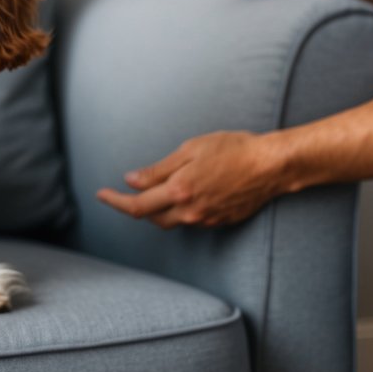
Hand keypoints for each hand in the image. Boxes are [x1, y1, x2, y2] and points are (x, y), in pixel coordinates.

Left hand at [96, 131, 286, 228]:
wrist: (271, 166)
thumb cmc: (232, 149)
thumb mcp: (190, 150)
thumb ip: (158, 170)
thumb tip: (130, 180)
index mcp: (179, 191)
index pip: (137, 205)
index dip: (115, 201)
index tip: (100, 195)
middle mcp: (190, 211)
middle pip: (151, 218)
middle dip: (135, 206)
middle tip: (123, 192)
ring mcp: (206, 219)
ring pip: (171, 221)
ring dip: (157, 209)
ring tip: (154, 191)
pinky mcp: (220, 222)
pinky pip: (191, 220)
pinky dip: (180, 210)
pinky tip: (184, 194)